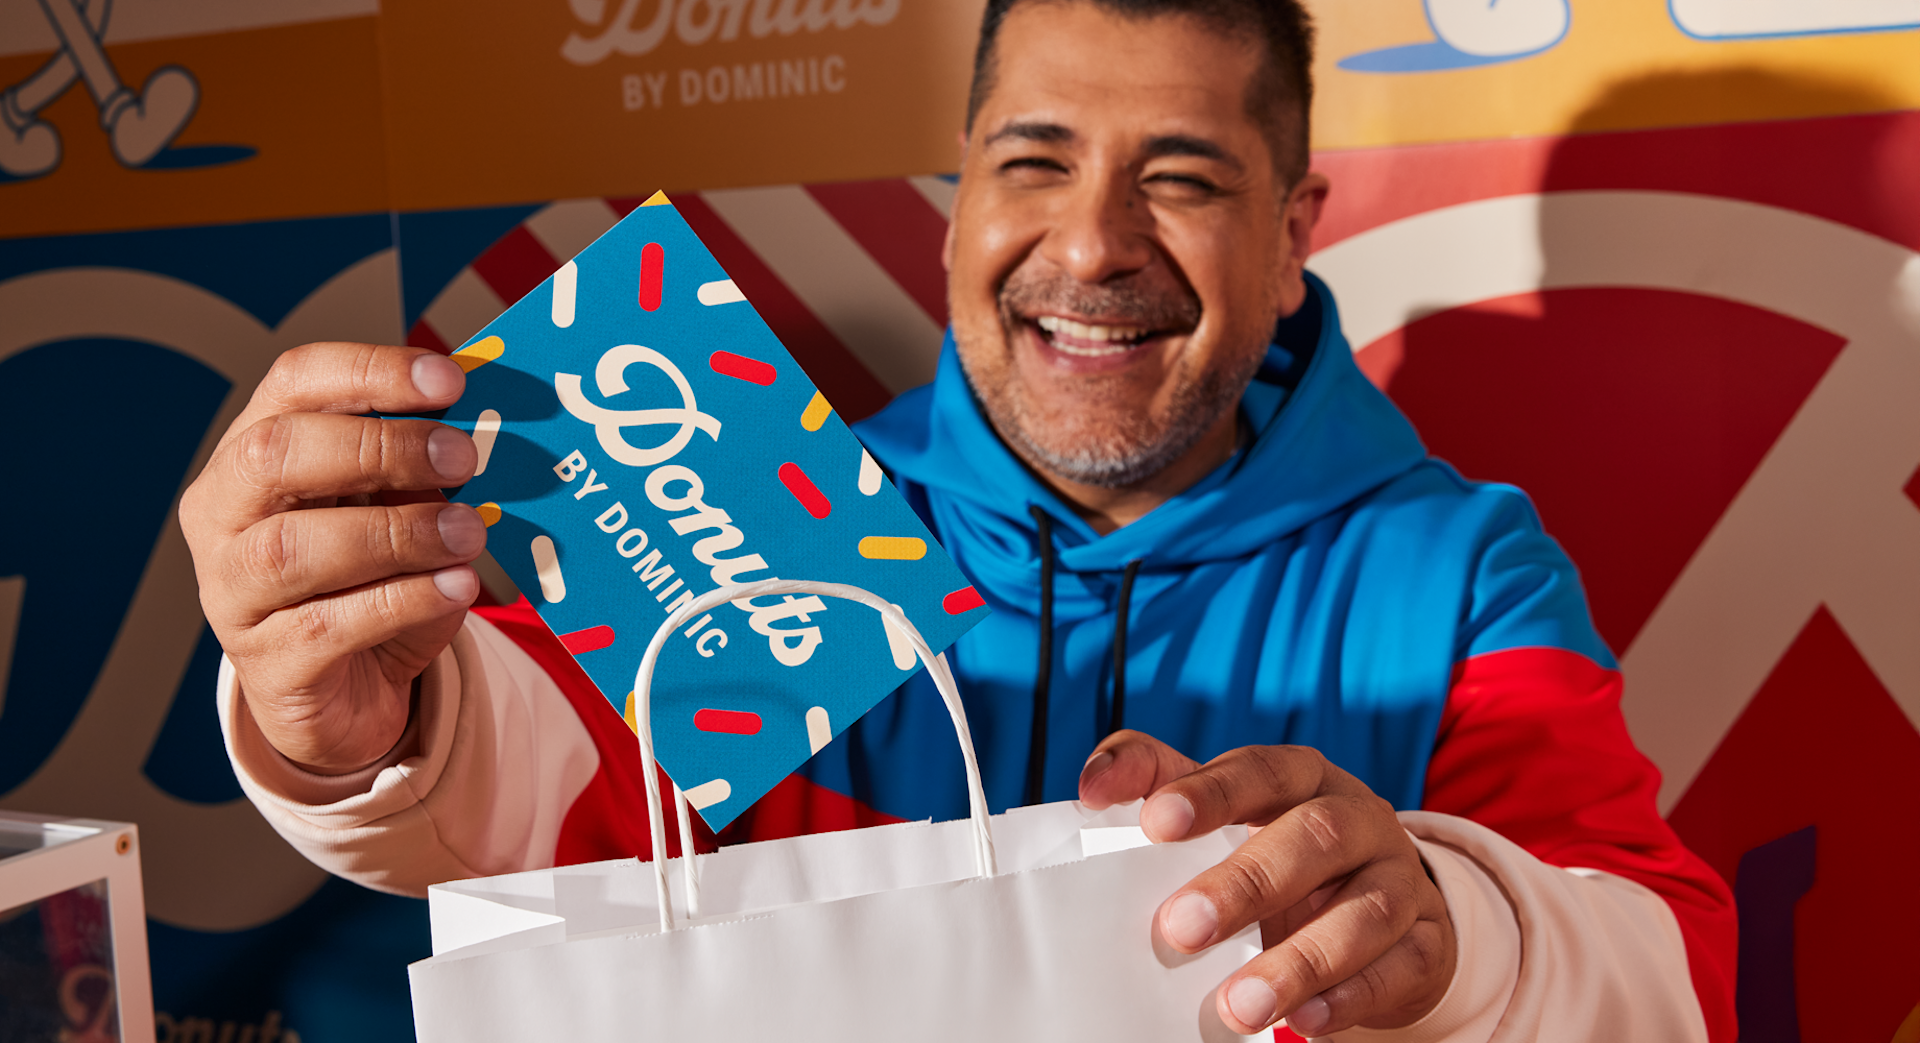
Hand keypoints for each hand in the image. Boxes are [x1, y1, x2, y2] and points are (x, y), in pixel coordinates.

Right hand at [179, 342, 483, 773]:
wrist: (348, 694)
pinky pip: (330, 625)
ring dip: (397, 533)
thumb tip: (477, 435)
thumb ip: (421, 472)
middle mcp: (223, 515)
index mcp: (253, 453)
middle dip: (380, 448)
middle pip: (276, 455)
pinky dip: (405, 599)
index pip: (294, 383)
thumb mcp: (400, 513)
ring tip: (469, 533)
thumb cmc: (371, 581)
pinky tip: (457, 586)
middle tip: (463, 457)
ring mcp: (233, 592)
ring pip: (294, 547)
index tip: (450, 381)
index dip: (371, 371)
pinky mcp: (267, 664)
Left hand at [1079, 731, 1455, 1036]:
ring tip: (1236, 1005)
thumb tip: (1093, 787)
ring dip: (1297, 960)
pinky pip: (1400, 968)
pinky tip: (1305, 1021)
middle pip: (1314, 835)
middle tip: (1178, 927)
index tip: (1154, 821)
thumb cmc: (1281, 848)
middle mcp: (1360, 818)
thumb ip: (1161, 781)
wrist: (1386, 904)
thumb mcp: (1229, 811)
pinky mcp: (1426, 943)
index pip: (1259, 770)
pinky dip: (1351, 997)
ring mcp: (1400, 880)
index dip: (1209, 791)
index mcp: (1304, 777)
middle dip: (1245, 882)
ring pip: (1364, 911)